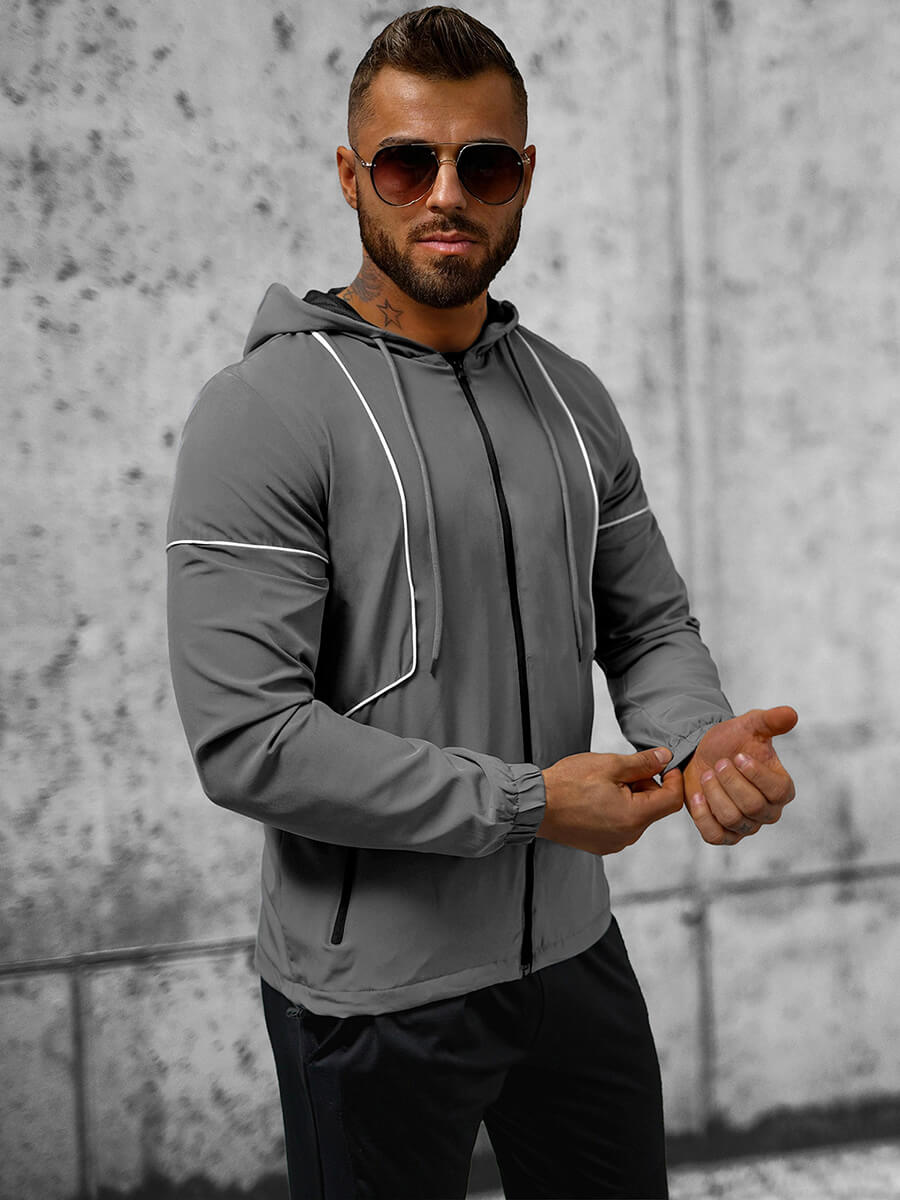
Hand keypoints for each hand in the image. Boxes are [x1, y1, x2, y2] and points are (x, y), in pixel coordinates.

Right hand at [539, 747, 682, 855]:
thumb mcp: (609, 764)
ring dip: (631, 797)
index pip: (672, 800)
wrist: (535, 805)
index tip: (663, 764)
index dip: (673, 779)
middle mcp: (628, 836)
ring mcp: (614, 843)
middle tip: (623, 769)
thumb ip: (642, 763)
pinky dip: (617, 810)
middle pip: (653, 808)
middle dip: (646, 786)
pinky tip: (596, 798)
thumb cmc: (568, 784)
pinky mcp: (601, 845)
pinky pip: (620, 826)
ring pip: (636, 816)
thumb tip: (665, 757)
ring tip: (605, 783)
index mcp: (634, 817)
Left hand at [685, 706, 797, 845]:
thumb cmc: (732, 741)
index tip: (738, 756)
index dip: (756, 774)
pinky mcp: (723, 834)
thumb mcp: (750, 726)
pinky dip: (703, 816)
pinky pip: (715, 836)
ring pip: (732, 819)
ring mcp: (746, 825)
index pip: (779, 791)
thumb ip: (771, 721)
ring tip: (706, 774)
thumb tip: (791, 714)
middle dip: (730, 781)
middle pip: (753, 806)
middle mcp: (768, 811)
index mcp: (781, 788)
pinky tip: (697, 796)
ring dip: (714, 793)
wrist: (704, 753)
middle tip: (718, 763)